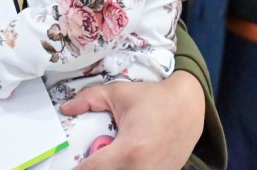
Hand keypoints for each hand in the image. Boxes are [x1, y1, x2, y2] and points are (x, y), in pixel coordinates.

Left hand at [60, 71, 203, 169]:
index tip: (67, 165)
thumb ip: (89, 99)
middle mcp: (143, 169)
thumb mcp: (119, 93)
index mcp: (129, 149)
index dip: (77, 169)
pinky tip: (120, 159)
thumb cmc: (154, 98)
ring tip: (103, 157)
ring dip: (109, 168)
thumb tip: (67, 108)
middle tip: (86, 157)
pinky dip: (124, 168)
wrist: (189, 106)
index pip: (92, 169)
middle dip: (93, 168)